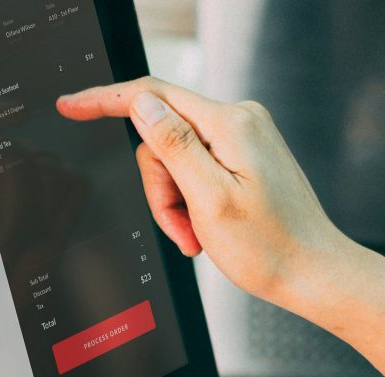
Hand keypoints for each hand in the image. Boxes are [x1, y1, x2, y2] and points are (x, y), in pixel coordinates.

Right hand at [56, 78, 356, 310]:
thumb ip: (174, 147)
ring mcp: (244, 138)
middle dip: (161, 190)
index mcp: (231, 125)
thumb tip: (142, 106)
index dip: (104, 101)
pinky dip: (193, 203)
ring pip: (175, 161)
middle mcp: (239, 121)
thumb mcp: (211, 201)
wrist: (313, 272)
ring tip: (199, 237)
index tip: (71, 106)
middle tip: (183, 230)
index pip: (152, 96)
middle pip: (161, 139)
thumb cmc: (272, 249)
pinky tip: (209, 228)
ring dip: (177, 204)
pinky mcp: (244, 156)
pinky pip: (196, 171)